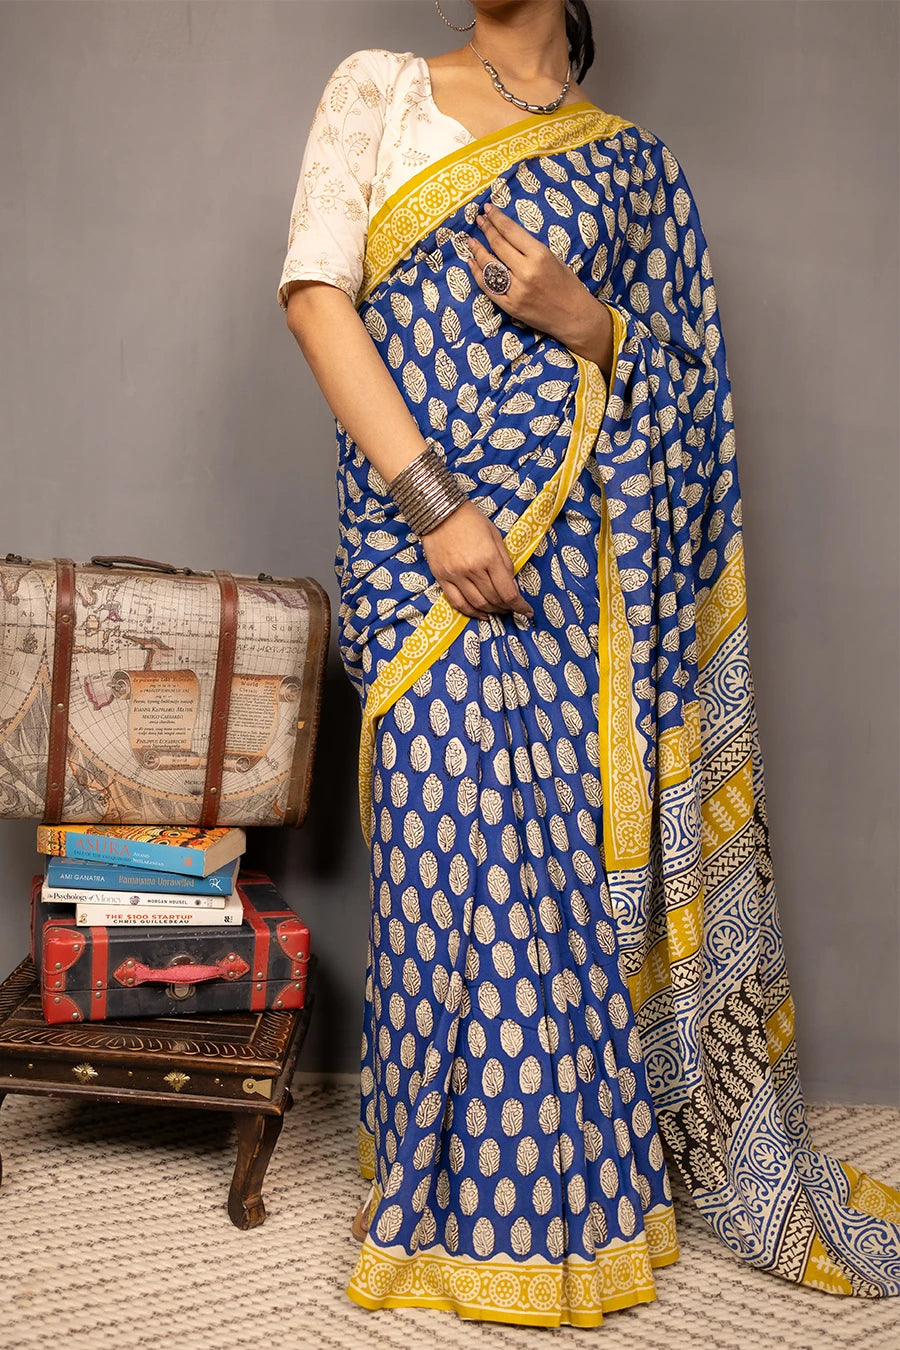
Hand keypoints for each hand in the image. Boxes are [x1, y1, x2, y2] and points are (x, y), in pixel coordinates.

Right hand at [421, 499, 533, 621]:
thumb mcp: (495, 536)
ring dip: (491, 611)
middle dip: (506, 608)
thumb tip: (513, 587)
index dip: (519, 605)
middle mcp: (472, 570)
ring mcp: (455, 575)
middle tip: (513, 608)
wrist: (439, 511)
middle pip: (494, 600)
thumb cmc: (471, 520)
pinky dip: (471, 612)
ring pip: (477, 604)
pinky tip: (480, 613)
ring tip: (498, 610)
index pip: (508, 592)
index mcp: (489, 557)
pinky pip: (457, 602)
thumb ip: (505, 563)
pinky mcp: (442, 578)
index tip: (527, 611)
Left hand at [461, 202, 610, 366]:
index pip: (510, 231)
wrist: (573, 316)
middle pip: (498, 245)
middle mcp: (526, 272)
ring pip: (489, 266)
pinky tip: (472, 263)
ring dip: (477, 250)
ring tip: (471, 240)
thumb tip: (507, 235)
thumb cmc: (567, 285)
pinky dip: (478, 274)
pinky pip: (488, 287)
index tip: (487, 208)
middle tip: (479, 220)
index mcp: (539, 255)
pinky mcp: (509, 306)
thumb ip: (530, 248)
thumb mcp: (553, 258)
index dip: (496, 218)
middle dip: (486, 229)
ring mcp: (516, 291)